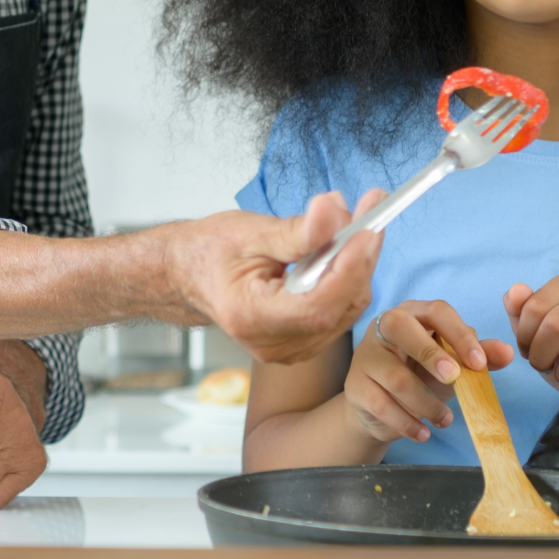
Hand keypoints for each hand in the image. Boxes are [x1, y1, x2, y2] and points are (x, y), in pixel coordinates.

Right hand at [161, 190, 384, 365]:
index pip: (317, 304)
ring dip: (358, 262)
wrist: (188, 276)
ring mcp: (290, 349)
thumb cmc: (209, 253)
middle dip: (361, 255)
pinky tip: (343, 245)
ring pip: (347, 307)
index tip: (368, 228)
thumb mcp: (248, 232)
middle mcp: (274, 345)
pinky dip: (348, 275)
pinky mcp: (302, 342)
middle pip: (339, 305)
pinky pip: (340, 310)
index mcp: (252, 319)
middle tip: (370, 209)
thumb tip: (334, 212)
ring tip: (354, 219)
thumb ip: (295, 230)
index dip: (348, 267)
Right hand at [345, 300, 513, 444]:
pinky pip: (383, 405)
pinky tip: (423, 432)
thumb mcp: (452, 364)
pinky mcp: (355, 386)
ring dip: (426, 403)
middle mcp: (384, 326)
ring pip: (395, 376)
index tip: (479, 362)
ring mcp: (366, 355)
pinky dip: (408, 423)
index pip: (436, 311)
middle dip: (431, 354)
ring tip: (444, 419)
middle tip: (454, 379)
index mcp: (414, 313)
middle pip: (402, 327)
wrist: (380, 406)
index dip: (458, 334)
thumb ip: (478, 356)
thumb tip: (508, 353)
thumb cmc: (420, 374)